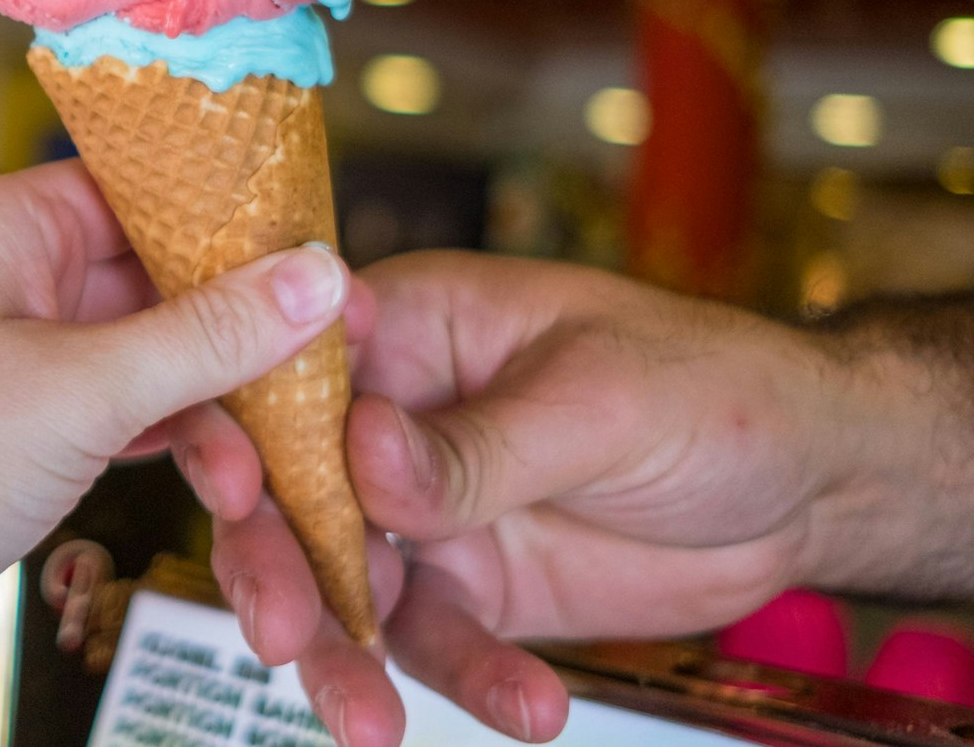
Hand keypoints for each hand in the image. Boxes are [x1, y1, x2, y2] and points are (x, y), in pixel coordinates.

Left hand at [0, 160, 352, 734]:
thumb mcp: (80, 394)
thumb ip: (206, 335)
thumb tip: (315, 276)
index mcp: (8, 230)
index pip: (147, 189)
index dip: (243, 225)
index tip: (327, 265)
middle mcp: (3, 283)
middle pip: (156, 279)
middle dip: (242, 334)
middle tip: (330, 377)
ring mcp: (1, 364)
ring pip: (140, 361)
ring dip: (210, 407)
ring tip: (272, 468)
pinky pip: (109, 422)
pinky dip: (165, 447)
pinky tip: (220, 487)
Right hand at [184, 250, 884, 745]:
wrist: (810, 481)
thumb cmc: (711, 384)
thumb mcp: (600, 399)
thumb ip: (478, 443)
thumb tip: (362, 451)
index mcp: (412, 330)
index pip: (293, 369)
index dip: (240, 422)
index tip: (228, 487)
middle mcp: (394, 421)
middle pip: (294, 492)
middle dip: (275, 566)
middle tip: (280, 631)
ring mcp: (427, 513)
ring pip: (347, 590)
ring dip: (347, 658)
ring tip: (366, 727)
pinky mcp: (474, 590)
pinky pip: (443, 646)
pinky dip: (473, 683)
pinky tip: (529, 709)